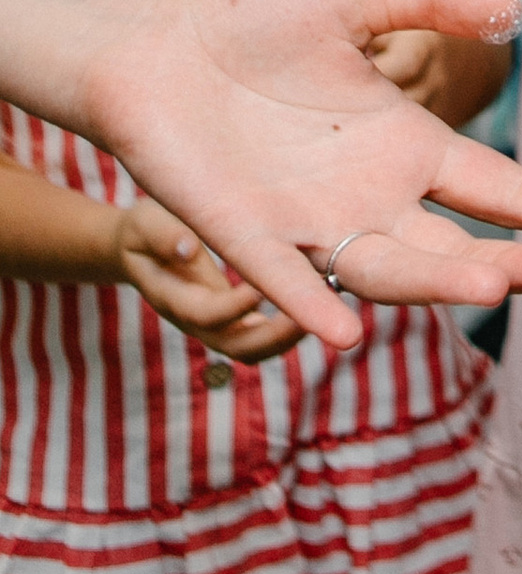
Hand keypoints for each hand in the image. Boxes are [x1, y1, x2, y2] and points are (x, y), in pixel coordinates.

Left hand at [80, 0, 521, 349]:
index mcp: (402, 143)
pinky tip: (347, 331)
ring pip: (386, 269)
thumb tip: (513, 9)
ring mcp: (307, 221)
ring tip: (492, 286)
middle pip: (451, 242)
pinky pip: (286, 279)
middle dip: (504, 260)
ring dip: (436, 284)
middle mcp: (366, 195)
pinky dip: (315, 306)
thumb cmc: (248, 13)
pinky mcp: (243, 234)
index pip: (493, 185)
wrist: (149, 40)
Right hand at [111, 194, 303, 361]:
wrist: (142, 247)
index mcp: (173, 299)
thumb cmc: (145, 230)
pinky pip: (262, 333)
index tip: (263, 288)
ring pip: (254, 349)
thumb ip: (163, 235)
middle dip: (274, 337)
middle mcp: (196, 320)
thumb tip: (189, 248)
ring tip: (326, 306)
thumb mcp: (146, 224)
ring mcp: (215, 324)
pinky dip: (288, 325)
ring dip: (288, 336)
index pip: (206, 315)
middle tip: (309, 315)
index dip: (234, 307)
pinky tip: (320, 296)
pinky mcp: (232, 318)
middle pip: (236, 348)